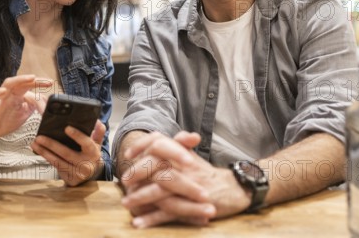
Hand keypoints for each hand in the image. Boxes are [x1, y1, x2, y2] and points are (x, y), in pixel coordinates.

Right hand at [0, 75, 52, 141]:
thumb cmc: (6, 121)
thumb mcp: (24, 114)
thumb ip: (33, 106)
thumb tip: (45, 101)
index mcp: (18, 95)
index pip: (29, 86)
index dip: (39, 84)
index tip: (51, 83)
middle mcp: (9, 94)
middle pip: (21, 82)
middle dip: (33, 80)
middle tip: (44, 81)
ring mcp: (0, 98)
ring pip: (7, 84)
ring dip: (19, 80)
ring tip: (30, 78)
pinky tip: (3, 91)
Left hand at [32, 119, 105, 185]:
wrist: (91, 174)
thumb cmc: (91, 154)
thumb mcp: (97, 143)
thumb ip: (98, 132)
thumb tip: (97, 121)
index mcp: (93, 153)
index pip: (86, 143)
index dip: (77, 136)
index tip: (67, 128)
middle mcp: (86, 164)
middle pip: (67, 153)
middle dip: (52, 145)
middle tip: (40, 137)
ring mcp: (77, 173)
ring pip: (58, 161)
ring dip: (44, 152)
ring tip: (35, 143)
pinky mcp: (70, 179)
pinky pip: (56, 167)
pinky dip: (47, 158)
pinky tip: (39, 150)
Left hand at [120, 131, 249, 227]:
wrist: (234, 189)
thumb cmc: (207, 174)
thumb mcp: (191, 157)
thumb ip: (174, 146)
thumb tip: (156, 134)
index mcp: (181, 153)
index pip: (159, 141)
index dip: (142, 145)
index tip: (128, 155)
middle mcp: (184, 166)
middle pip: (156, 165)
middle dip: (137, 173)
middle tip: (124, 182)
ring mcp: (189, 185)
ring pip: (160, 189)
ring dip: (140, 197)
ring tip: (127, 204)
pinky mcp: (193, 205)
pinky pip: (169, 212)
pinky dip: (152, 218)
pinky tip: (139, 222)